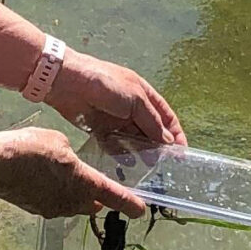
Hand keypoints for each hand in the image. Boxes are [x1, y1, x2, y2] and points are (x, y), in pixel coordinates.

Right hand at [0, 127, 148, 219]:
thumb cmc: (30, 148)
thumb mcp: (58, 141)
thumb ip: (70, 155)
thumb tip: (67, 163)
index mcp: (84, 183)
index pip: (115, 196)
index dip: (130, 203)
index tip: (141, 210)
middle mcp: (72, 202)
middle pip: (93, 202)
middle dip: (97, 195)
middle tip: (94, 182)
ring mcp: (52, 209)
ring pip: (72, 204)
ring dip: (73, 194)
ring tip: (62, 175)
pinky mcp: (35, 209)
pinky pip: (53, 203)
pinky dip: (53, 194)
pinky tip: (41, 179)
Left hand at [49, 52, 185, 153]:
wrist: (68, 82)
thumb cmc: (106, 84)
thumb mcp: (135, 100)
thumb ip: (152, 122)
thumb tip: (168, 141)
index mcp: (144, 95)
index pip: (166, 117)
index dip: (176, 135)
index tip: (182, 154)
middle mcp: (132, 107)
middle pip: (150, 131)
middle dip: (158, 147)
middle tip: (163, 165)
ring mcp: (116, 118)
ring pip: (133, 140)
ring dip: (140, 152)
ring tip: (147, 167)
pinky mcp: (100, 128)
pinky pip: (114, 144)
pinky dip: (121, 153)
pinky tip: (125, 163)